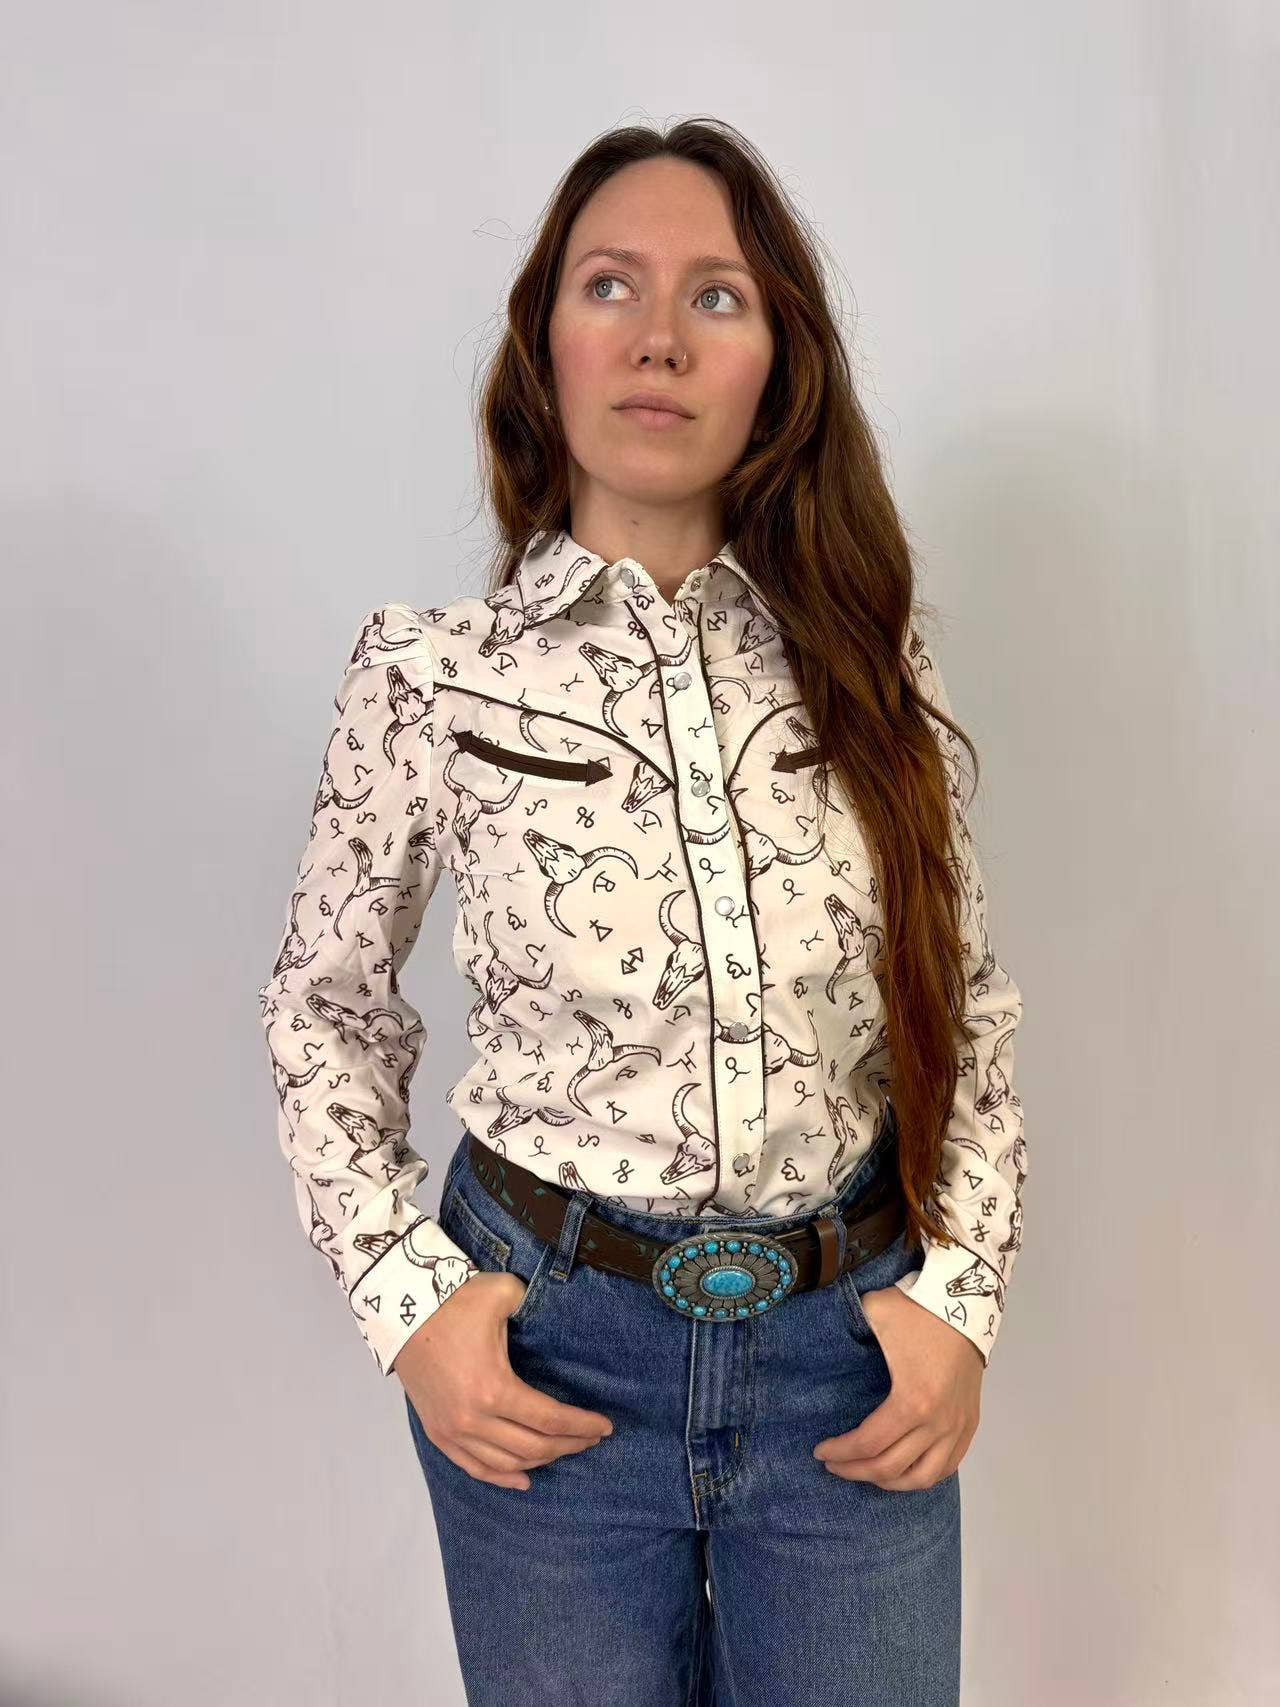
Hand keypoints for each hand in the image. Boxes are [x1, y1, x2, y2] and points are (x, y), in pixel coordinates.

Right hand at [395, 1270, 613, 1489]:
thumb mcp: (503, 1293)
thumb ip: (534, 1303)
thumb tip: (554, 1312)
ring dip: (540, 1461)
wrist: (400, 1311)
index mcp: (494, 1389)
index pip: (550, 1419)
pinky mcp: (438, 1433)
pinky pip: (474, 1468)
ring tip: (565, 1450)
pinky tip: (524, 1480)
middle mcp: (474, 1419)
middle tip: (591, 1438)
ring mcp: (453, 1431)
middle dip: (569, 1445)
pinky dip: (501, 1478)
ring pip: (506, 1463)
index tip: (606, 1427)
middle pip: (533, 1447)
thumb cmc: (454, 1301)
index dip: (581, 1425)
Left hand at [813, 1284, 983, 1490]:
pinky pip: (949, 1467)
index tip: (820, 1451)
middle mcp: (937, 1423)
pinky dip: (923, 1475)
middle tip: (834, 1465)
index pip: (868, 1444)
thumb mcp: (873, 1313)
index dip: (840, 1453)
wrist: (966, 1303)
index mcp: (911, 1401)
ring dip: (890, 1482)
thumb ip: (847, 1330)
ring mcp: (957, 1427)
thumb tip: (825, 1341)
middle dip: (855, 1471)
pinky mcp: (970, 1424)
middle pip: (890, 1468)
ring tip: (867, 1472)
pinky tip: (903, 1470)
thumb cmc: (918, 1310)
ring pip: (923, 1478)